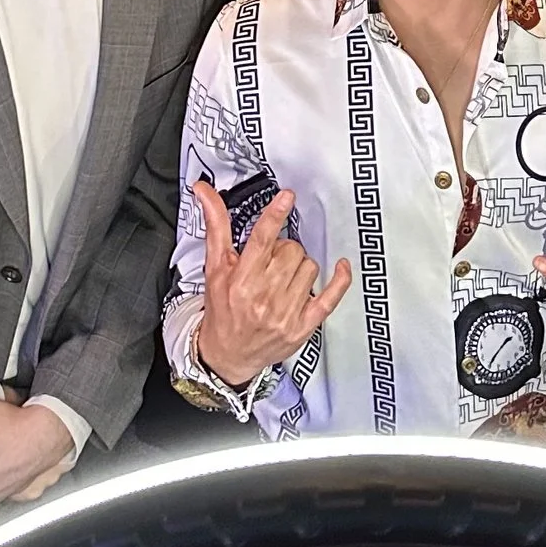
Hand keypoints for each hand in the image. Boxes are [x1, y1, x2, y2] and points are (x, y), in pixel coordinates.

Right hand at [193, 177, 353, 389]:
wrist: (227, 355)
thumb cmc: (222, 311)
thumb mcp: (214, 268)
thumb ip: (215, 226)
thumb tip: (205, 191)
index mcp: (241, 281)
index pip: (262, 239)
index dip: (276, 214)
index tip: (287, 197)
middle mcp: (263, 297)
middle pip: (291, 250)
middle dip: (283, 250)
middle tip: (270, 262)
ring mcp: (286, 314)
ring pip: (310, 267)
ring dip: (299, 267)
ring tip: (283, 278)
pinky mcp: (303, 327)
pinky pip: (330, 298)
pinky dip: (340, 280)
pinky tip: (340, 268)